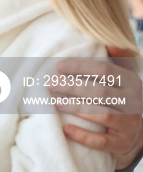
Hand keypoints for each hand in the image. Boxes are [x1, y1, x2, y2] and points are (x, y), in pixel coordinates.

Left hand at [49, 47, 142, 168]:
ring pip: (103, 114)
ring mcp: (130, 124)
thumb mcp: (121, 75)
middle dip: (72, 87)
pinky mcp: (122, 143)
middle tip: (49, 84)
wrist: (132, 130)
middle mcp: (134, 102)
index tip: (58, 66)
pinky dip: (83, 135)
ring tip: (55, 102)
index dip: (80, 68)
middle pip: (100, 92)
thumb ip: (116, 58)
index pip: (105, 71)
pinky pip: (102, 141)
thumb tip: (109, 41)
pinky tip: (66, 128)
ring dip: (77, 108)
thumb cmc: (118, 95)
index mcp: (131, 82)